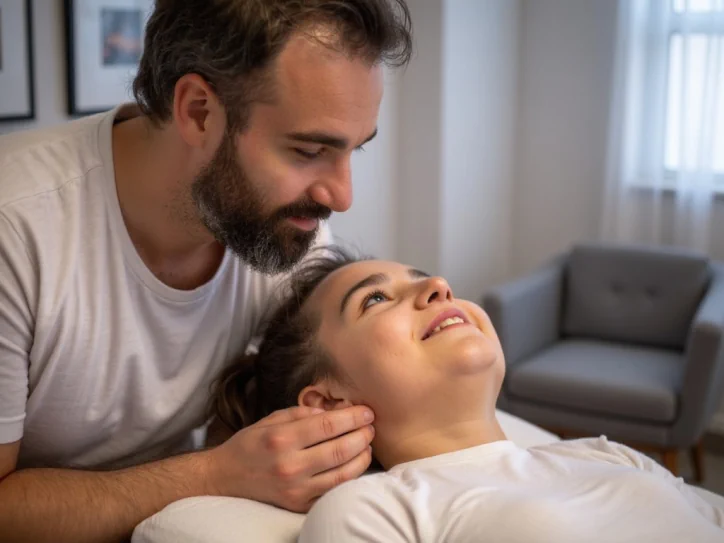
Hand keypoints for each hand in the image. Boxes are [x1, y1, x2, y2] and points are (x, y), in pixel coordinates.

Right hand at [206, 405, 374, 511]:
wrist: (225, 477)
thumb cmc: (251, 444)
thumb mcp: (272, 419)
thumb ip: (303, 412)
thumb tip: (333, 410)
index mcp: (282, 438)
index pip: (328, 425)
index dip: (353, 417)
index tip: (367, 411)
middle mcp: (289, 465)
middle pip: (339, 450)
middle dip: (362, 435)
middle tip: (371, 426)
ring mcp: (295, 489)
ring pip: (342, 474)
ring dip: (362, 457)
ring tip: (367, 444)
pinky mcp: (299, 505)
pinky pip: (333, 491)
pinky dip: (349, 477)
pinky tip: (355, 464)